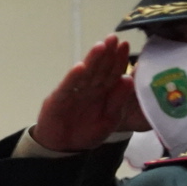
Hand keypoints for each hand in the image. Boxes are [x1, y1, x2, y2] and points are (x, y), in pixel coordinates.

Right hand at [29, 35, 146, 152]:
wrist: (63, 148)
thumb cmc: (87, 133)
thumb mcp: (109, 120)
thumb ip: (118, 101)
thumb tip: (128, 78)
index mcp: (103, 92)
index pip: (113, 72)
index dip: (119, 59)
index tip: (125, 45)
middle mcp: (89, 88)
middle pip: (99, 68)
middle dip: (107, 53)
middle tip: (113, 37)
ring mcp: (73, 92)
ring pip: (85, 74)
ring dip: (92, 60)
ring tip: (100, 47)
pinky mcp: (58, 99)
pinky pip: (67, 87)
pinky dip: (73, 78)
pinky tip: (80, 68)